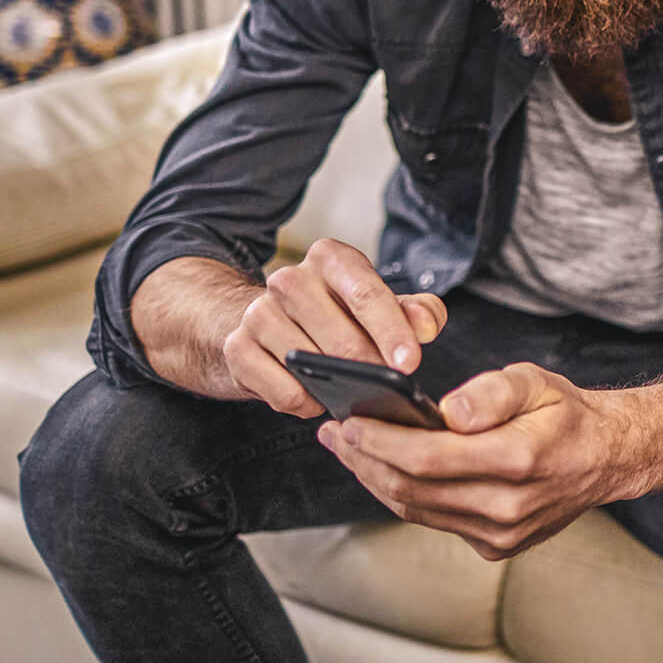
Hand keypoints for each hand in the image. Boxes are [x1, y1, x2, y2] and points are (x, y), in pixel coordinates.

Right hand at [221, 238, 446, 417]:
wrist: (256, 323)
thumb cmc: (332, 314)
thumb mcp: (376, 305)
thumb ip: (413, 311)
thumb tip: (426, 325)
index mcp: (331, 259)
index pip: (366, 294)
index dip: (392, 331)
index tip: (409, 363)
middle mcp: (290, 279)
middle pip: (342, 337)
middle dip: (370, 369)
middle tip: (385, 386)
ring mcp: (258, 313)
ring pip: (311, 366)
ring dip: (336, 388)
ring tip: (346, 387)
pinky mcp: (237, 349)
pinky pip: (285, 393)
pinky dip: (306, 404)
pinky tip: (312, 395)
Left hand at [317, 361, 623, 558]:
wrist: (607, 458)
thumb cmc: (565, 414)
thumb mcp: (535, 382)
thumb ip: (491, 392)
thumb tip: (446, 410)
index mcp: (520, 460)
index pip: (429, 458)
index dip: (381, 442)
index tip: (348, 421)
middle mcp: (509, 506)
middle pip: (413, 489)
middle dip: (364, 461)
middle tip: (334, 434)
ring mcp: (501, 533)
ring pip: (417, 510)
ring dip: (375, 480)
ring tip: (349, 449)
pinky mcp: (495, 546)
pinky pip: (435, 520)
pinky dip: (404, 495)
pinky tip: (386, 470)